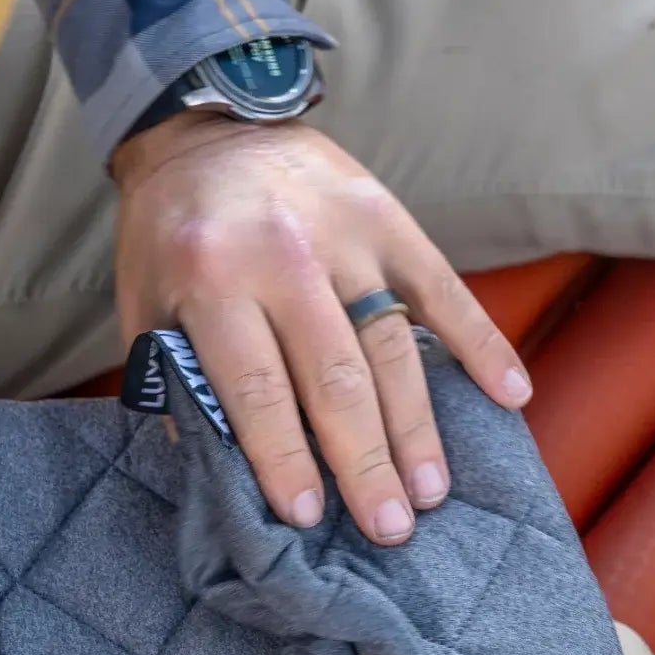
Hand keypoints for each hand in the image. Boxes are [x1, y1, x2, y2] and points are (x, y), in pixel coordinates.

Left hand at [113, 114, 531, 544]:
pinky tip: (511, 394)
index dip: (282, 458)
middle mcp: (282, 258)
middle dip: (363, 464)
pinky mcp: (387, 217)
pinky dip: (480, 342)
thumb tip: (213, 465)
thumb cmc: (170, 231)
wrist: (207, 126)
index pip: (255, 389)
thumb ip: (172, 376)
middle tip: (389, 528)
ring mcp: (342, 235)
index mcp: (211, 281)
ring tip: (430, 490)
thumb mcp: (143, 300)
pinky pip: (442, 287)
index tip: (306, 516)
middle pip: (334, 380)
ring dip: (416, 426)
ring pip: (390, 346)